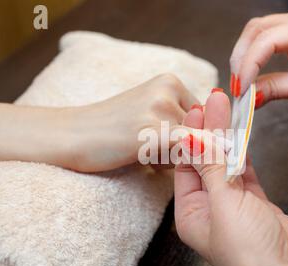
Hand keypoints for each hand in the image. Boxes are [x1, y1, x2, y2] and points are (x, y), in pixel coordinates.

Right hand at [57, 73, 197, 171]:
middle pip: (201, 130)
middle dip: (185, 148)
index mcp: (170, 81)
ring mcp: (162, 108)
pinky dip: (175, 162)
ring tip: (143, 151)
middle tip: (150, 147)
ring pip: (194, 144)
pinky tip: (148, 159)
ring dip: (176, 158)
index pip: (203, 117)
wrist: (72, 135)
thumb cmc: (111, 130)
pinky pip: (186, 151)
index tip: (170, 144)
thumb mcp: (148, 114)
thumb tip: (216, 140)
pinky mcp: (154, 130)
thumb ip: (180, 121)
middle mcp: (170, 88)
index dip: (193, 137)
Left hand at [174, 91, 287, 265]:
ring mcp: (233, 205)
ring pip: (227, 163)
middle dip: (209, 131)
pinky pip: (245, 172)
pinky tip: (240, 134)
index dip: (191, 136)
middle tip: (212, 100)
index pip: (186, 165)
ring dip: (227, 138)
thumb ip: (210, 168)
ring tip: (226, 109)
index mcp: (190, 213)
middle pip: (206, 161)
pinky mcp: (255, 203)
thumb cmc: (251, 252)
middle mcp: (208, 208)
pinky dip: (244, 153)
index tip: (196, 109)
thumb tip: (192, 137)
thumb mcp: (223, 204)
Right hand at [230, 10, 287, 114]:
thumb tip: (248, 96)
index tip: (241, 89)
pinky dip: (254, 58)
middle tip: (236, 86)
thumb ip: (277, 89)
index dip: (249, 63)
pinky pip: (266, 43)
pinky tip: (250, 75)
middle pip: (257, 29)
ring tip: (241, 82)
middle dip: (242, 57)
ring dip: (245, 56)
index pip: (268, 38)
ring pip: (258, 34)